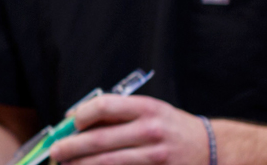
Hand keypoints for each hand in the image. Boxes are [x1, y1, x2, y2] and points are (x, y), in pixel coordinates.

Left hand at [48, 95, 208, 164]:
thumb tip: (76, 121)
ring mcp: (156, 156)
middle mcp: (151, 131)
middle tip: (55, 152)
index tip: (70, 123)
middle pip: (99, 140)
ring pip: (108, 163)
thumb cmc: (172, 128)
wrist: (211, 148)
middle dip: (70, 147)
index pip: (104, 106)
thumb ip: (118, 115)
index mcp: (147, 108)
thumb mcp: (150, 110)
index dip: (81, 114)